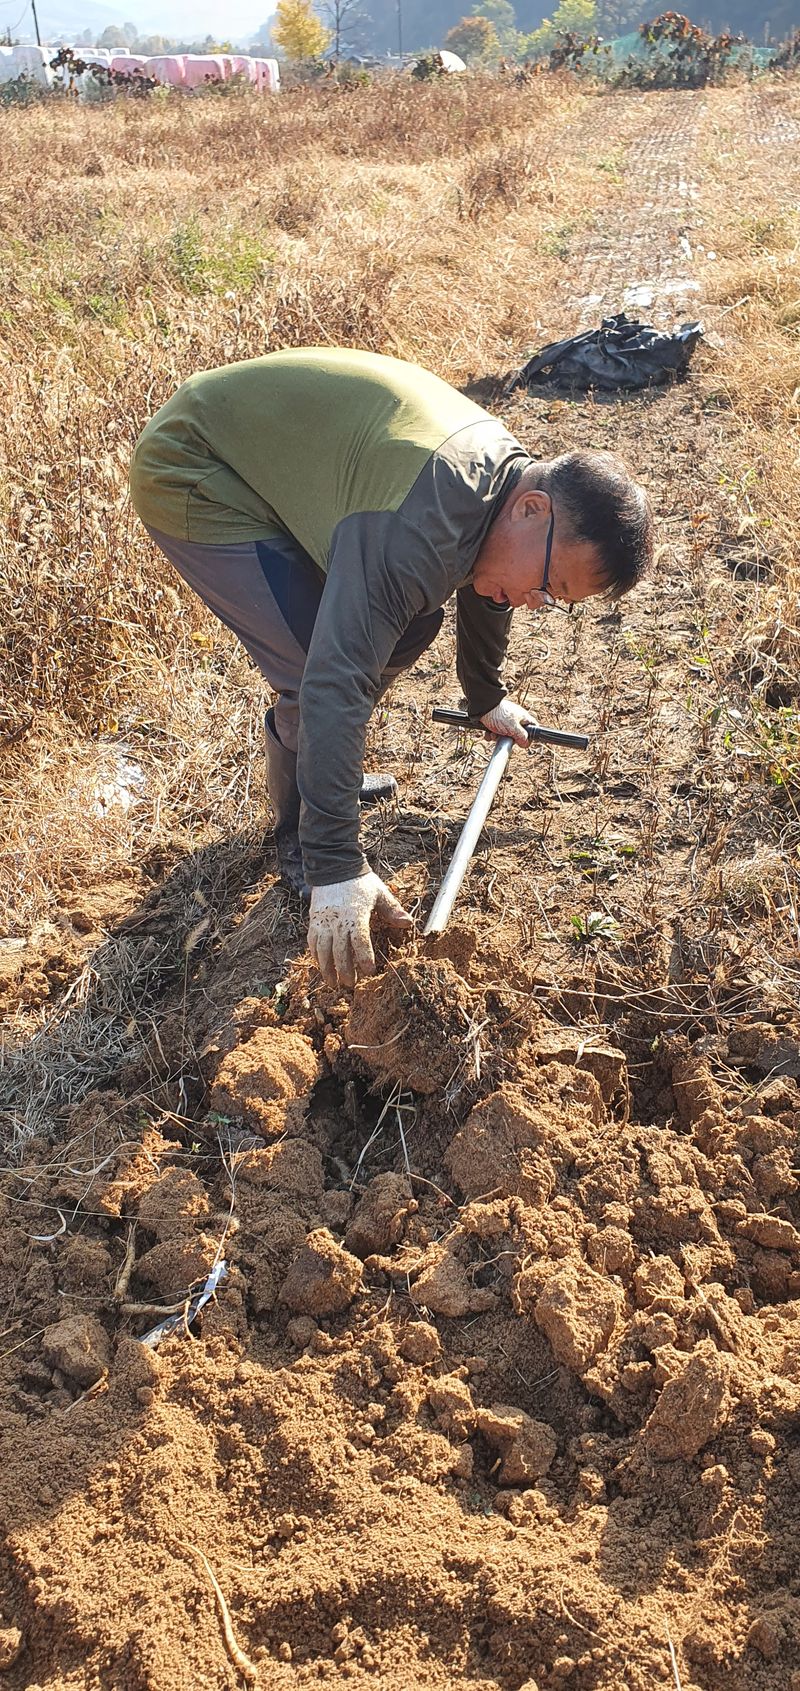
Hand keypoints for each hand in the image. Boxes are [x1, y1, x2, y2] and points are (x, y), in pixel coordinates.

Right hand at [308, 871, 411, 988]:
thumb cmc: (360, 882)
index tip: (369, 972)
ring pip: (322, 950)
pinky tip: (321, 966)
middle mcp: (337, 921)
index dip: (364, 958)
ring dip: (327, 969)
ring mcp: (323, 922)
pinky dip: (316, 956)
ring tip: (333, 984)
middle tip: (350, 985)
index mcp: (356, 915)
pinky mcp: (314, 920)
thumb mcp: (379, 893)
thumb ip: (392, 910)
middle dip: (345, 970)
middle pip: (339, 951)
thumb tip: (408, 923)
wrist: (334, 867)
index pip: (360, 941)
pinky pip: (312, 942)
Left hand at [479, 698, 536, 747]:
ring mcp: (504, 719)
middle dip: (510, 738)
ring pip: (504, 733)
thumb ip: (522, 737)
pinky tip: (488, 733)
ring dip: (498, 737)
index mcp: (523, 717)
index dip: (530, 736)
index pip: (533, 726)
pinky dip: (491, 734)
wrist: (482, 707)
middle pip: (517, 733)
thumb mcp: (514, 729)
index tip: (524, 742)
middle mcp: (514, 717)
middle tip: (506, 737)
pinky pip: (495, 731)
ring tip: (494, 734)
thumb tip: (526, 744)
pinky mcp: (494, 721)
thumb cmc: (499, 715)